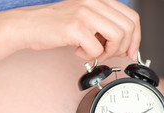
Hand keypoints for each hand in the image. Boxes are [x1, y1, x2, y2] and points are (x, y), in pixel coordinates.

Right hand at [16, 0, 140, 61]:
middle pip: (128, 28)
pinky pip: (96, 49)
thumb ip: (103, 25)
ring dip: (107, 52)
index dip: (135, 38)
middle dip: (122, 48)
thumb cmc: (53, 25)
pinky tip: (78, 52)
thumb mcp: (83, 17)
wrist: (28, 25)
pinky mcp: (75, 28)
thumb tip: (122, 43)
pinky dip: (90, 56)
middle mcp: (95, 2)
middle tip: (107, 54)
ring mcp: (85, 14)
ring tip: (92, 53)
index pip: (131, 17)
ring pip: (117, 38)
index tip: (130, 51)